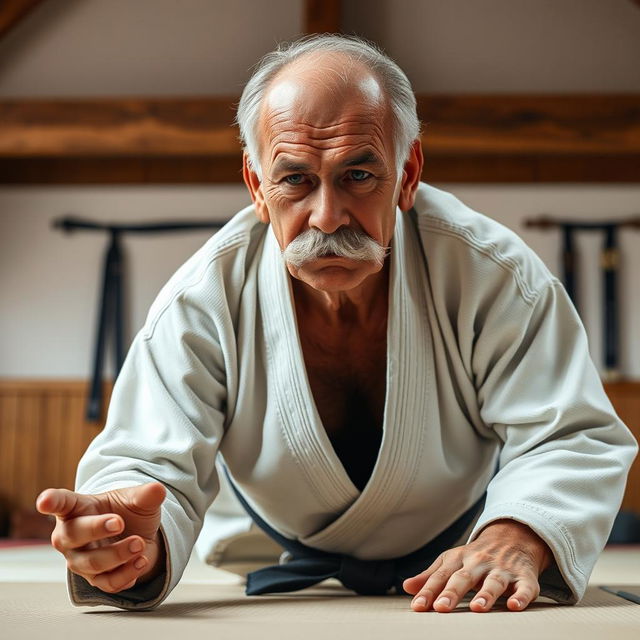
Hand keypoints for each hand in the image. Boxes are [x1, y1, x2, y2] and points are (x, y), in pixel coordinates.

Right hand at [36, 482, 165, 593]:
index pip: (60, 503)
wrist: (139, 534)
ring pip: (92, 562)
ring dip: (118, 554)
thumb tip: (158, 490)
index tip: (44, 501)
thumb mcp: (137, 499)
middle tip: (118, 522)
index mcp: (77, 507)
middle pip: (73, 535)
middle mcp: (71, 535)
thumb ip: (145, 495)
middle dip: (95, 528)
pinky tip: (142, 560)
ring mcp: (81, 559)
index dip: (51, 501)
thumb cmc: (127, 511)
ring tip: (139, 543)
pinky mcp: (96, 579)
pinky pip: (108, 582)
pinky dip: (127, 573)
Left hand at [403, 519, 551, 612]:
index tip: (418, 606)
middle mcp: (479, 563)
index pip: (441, 576)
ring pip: (493, 582)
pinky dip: (521, 596)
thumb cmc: (476, 556)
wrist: (512, 537)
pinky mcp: (524, 577)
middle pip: (464, 578)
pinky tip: (514, 605)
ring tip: (477, 608)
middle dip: (452, 592)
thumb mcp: (452, 561)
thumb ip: (431, 576)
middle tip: (441, 607)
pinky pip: (524, 588)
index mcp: (459, 559)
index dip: (428, 591)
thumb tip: (407, 587)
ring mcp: (502, 570)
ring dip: (486, 594)